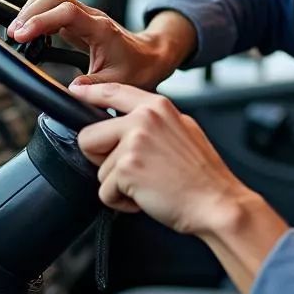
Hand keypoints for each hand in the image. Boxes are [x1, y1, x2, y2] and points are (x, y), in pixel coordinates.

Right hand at [7, 0, 194, 89]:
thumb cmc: (137, 68)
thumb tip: (72, 90)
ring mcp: (85, 16)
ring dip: (32, 11)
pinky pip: (54, 8)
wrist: (151, 56)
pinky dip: (38, 15)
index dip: (41, 21)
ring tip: (18, 33)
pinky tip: (30, 32)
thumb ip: (94, 86)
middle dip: (31, 12)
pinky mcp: (79, 20)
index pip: (66, 13)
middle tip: (15, 34)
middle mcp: (92, 17)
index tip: (22, 35)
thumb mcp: (117, 82)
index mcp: (101, 29)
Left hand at [73, 82, 289, 293]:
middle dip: (102, 160)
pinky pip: (105, 191)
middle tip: (133, 171)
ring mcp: (134, 142)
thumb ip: (155, 122)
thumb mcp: (183, 131)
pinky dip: (121, 202)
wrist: (218, 202)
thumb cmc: (204, 176)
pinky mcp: (127, 168)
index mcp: (158, 107)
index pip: (113, 92)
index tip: (75, 90)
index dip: (89, 94)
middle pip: (90, 136)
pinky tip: (147, 198)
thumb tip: (129, 124)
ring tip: (150, 185)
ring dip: (119, 185)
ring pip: (99, 169)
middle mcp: (144, 119)